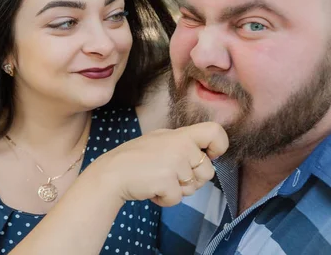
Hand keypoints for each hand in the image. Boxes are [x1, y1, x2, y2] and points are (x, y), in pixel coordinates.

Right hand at [90, 122, 227, 207]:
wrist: (111, 173)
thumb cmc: (136, 159)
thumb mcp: (160, 141)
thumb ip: (183, 145)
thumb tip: (206, 156)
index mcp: (179, 134)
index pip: (214, 131)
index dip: (219, 146)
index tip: (209, 155)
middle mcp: (180, 145)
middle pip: (208, 171)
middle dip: (193, 180)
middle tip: (171, 176)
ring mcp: (174, 163)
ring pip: (194, 187)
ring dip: (178, 190)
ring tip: (158, 180)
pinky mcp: (167, 180)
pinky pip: (177, 199)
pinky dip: (165, 199)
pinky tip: (151, 189)